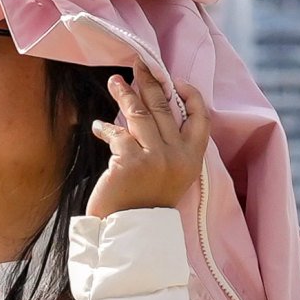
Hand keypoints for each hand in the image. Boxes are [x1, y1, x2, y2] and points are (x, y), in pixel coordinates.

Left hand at [84, 68, 210, 218]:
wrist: (131, 234)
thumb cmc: (147, 201)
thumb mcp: (169, 174)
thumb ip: (168, 146)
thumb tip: (150, 107)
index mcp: (192, 160)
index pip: (201, 118)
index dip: (191, 96)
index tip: (175, 81)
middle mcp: (178, 157)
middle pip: (164, 109)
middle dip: (149, 83)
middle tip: (138, 65)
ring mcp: (155, 159)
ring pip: (139, 114)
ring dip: (125, 94)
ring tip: (115, 81)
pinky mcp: (130, 162)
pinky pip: (117, 134)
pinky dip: (105, 128)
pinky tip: (98, 126)